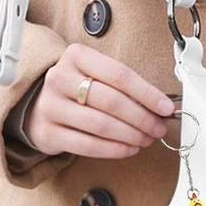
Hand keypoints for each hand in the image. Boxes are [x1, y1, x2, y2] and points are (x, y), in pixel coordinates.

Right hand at [23, 42, 175, 158]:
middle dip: (142, 118)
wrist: (39, 104)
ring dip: (130, 135)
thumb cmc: (77, 88)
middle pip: (111, 101)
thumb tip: (161, 108)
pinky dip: (113, 149)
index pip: (120, 75)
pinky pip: (86, 145)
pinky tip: (128, 149)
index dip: (147, 93)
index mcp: (76, 56)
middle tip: (159, 128)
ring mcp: (50, 106)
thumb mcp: (97, 75)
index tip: (166, 107)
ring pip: (100, 125)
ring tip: (146, 139)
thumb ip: (125, 87)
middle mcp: (59, 78)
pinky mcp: (47, 132)